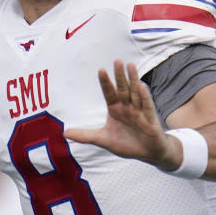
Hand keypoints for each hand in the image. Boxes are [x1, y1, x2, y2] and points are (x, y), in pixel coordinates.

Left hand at [64, 60, 181, 170]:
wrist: (148, 154)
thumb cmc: (127, 144)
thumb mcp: (103, 140)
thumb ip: (86, 135)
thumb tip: (65, 133)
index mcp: (116, 110)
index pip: (109, 94)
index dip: (106, 83)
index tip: (101, 70)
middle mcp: (128, 107)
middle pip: (123, 89)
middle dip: (120, 76)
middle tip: (117, 61)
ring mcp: (139, 112)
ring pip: (135, 93)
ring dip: (133, 80)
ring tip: (130, 66)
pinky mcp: (150, 120)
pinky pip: (147, 106)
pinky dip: (144, 97)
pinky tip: (142, 86)